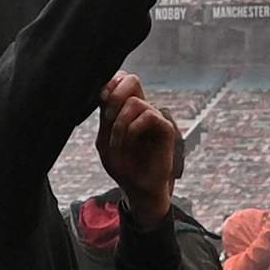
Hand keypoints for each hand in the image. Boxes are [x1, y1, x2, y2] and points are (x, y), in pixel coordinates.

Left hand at [95, 75, 181, 219]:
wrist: (137, 189)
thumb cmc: (122, 166)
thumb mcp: (104, 141)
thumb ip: (105, 117)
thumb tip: (106, 92)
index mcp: (126, 110)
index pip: (122, 80)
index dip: (111, 83)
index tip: (103, 99)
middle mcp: (142, 110)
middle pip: (132, 79)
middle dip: (116, 93)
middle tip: (108, 117)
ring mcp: (155, 119)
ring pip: (135, 102)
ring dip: (119, 124)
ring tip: (117, 144)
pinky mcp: (166, 130)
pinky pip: (149, 115)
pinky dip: (133, 129)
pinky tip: (129, 143)